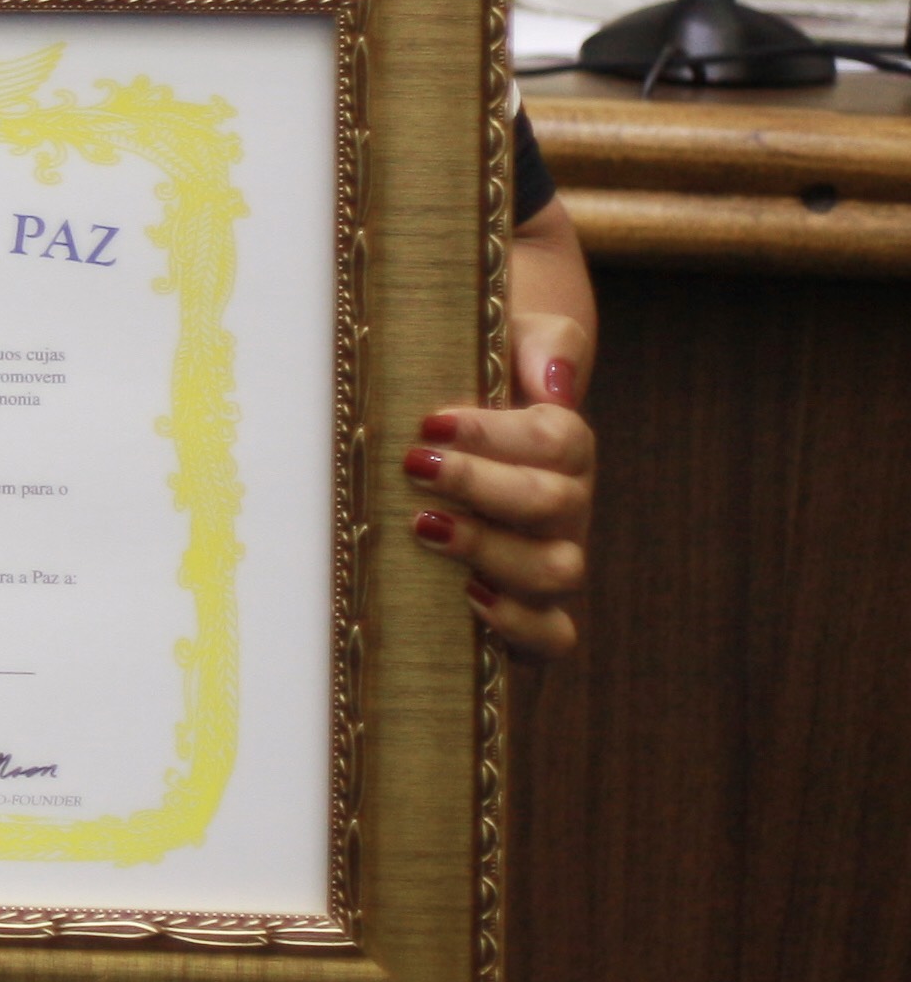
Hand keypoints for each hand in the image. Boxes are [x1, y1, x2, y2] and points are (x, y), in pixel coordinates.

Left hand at [414, 306, 592, 661]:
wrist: (454, 449)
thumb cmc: (478, 388)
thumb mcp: (510, 345)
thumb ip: (544, 345)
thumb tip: (554, 383)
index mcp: (563, 447)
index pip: (556, 439)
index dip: (495, 432)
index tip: (430, 420)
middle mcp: (566, 507)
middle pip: (555, 503)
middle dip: (482, 485)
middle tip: (414, 466)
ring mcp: (551, 560)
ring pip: (558, 569)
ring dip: (492, 550)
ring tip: (423, 527)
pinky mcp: (530, 612)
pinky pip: (553, 637)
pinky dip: (520, 624)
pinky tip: (469, 597)